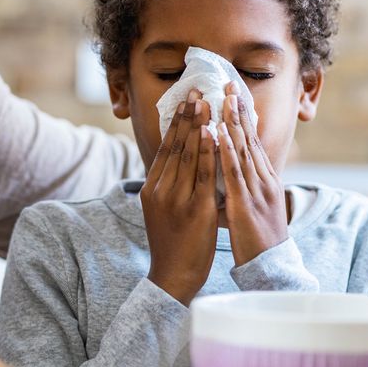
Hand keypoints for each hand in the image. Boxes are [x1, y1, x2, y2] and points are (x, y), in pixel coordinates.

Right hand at [141, 90, 218, 304]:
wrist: (172, 277)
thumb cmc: (172, 244)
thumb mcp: (162, 211)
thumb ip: (168, 186)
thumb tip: (178, 162)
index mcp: (151, 189)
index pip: (165, 148)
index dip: (176, 123)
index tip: (186, 100)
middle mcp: (161, 190)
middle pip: (175, 146)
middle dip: (187, 116)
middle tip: (196, 89)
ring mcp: (177, 200)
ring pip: (188, 156)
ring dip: (198, 126)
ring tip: (206, 102)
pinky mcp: (195, 210)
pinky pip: (204, 175)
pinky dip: (209, 153)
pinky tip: (215, 135)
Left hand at [218, 84, 288, 265]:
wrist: (271, 268)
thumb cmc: (259, 241)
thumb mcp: (256, 208)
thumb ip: (246, 188)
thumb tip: (234, 173)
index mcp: (265, 180)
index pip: (253, 142)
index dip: (244, 117)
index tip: (235, 94)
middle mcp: (264, 180)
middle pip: (250, 139)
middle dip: (239, 110)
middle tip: (228, 84)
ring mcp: (256, 190)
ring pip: (243, 150)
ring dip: (233, 122)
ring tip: (224, 98)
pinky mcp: (246, 204)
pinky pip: (234, 173)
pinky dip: (226, 150)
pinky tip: (218, 133)